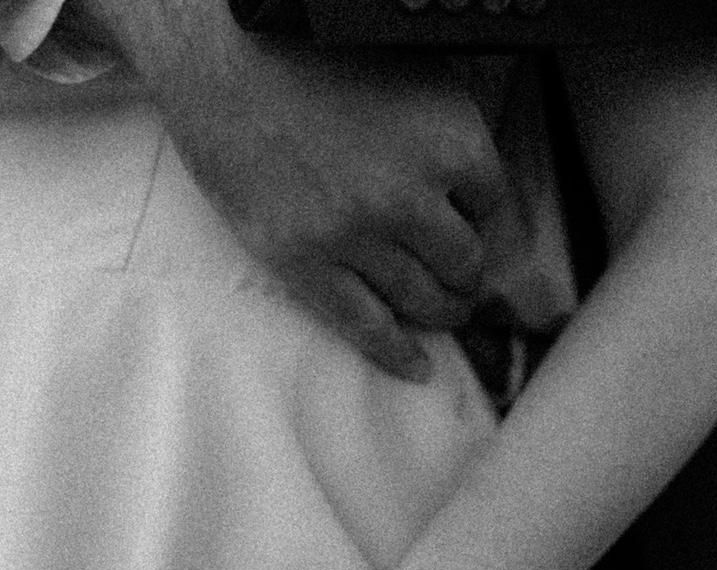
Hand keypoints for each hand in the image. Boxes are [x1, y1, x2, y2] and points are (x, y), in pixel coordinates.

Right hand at [81, 0, 518, 381]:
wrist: (222, 62)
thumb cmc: (312, 53)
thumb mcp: (408, 68)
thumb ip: (448, 124)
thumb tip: (474, 181)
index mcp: (449, 137)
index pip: (494, 205)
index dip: (485, 221)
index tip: (475, 231)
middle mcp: (412, 193)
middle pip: (466, 263)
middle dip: (467, 278)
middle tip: (462, 285)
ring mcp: (359, 235)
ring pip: (425, 301)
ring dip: (442, 314)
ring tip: (442, 315)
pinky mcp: (309, 264)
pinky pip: (367, 327)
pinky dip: (398, 355)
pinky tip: (417, 368)